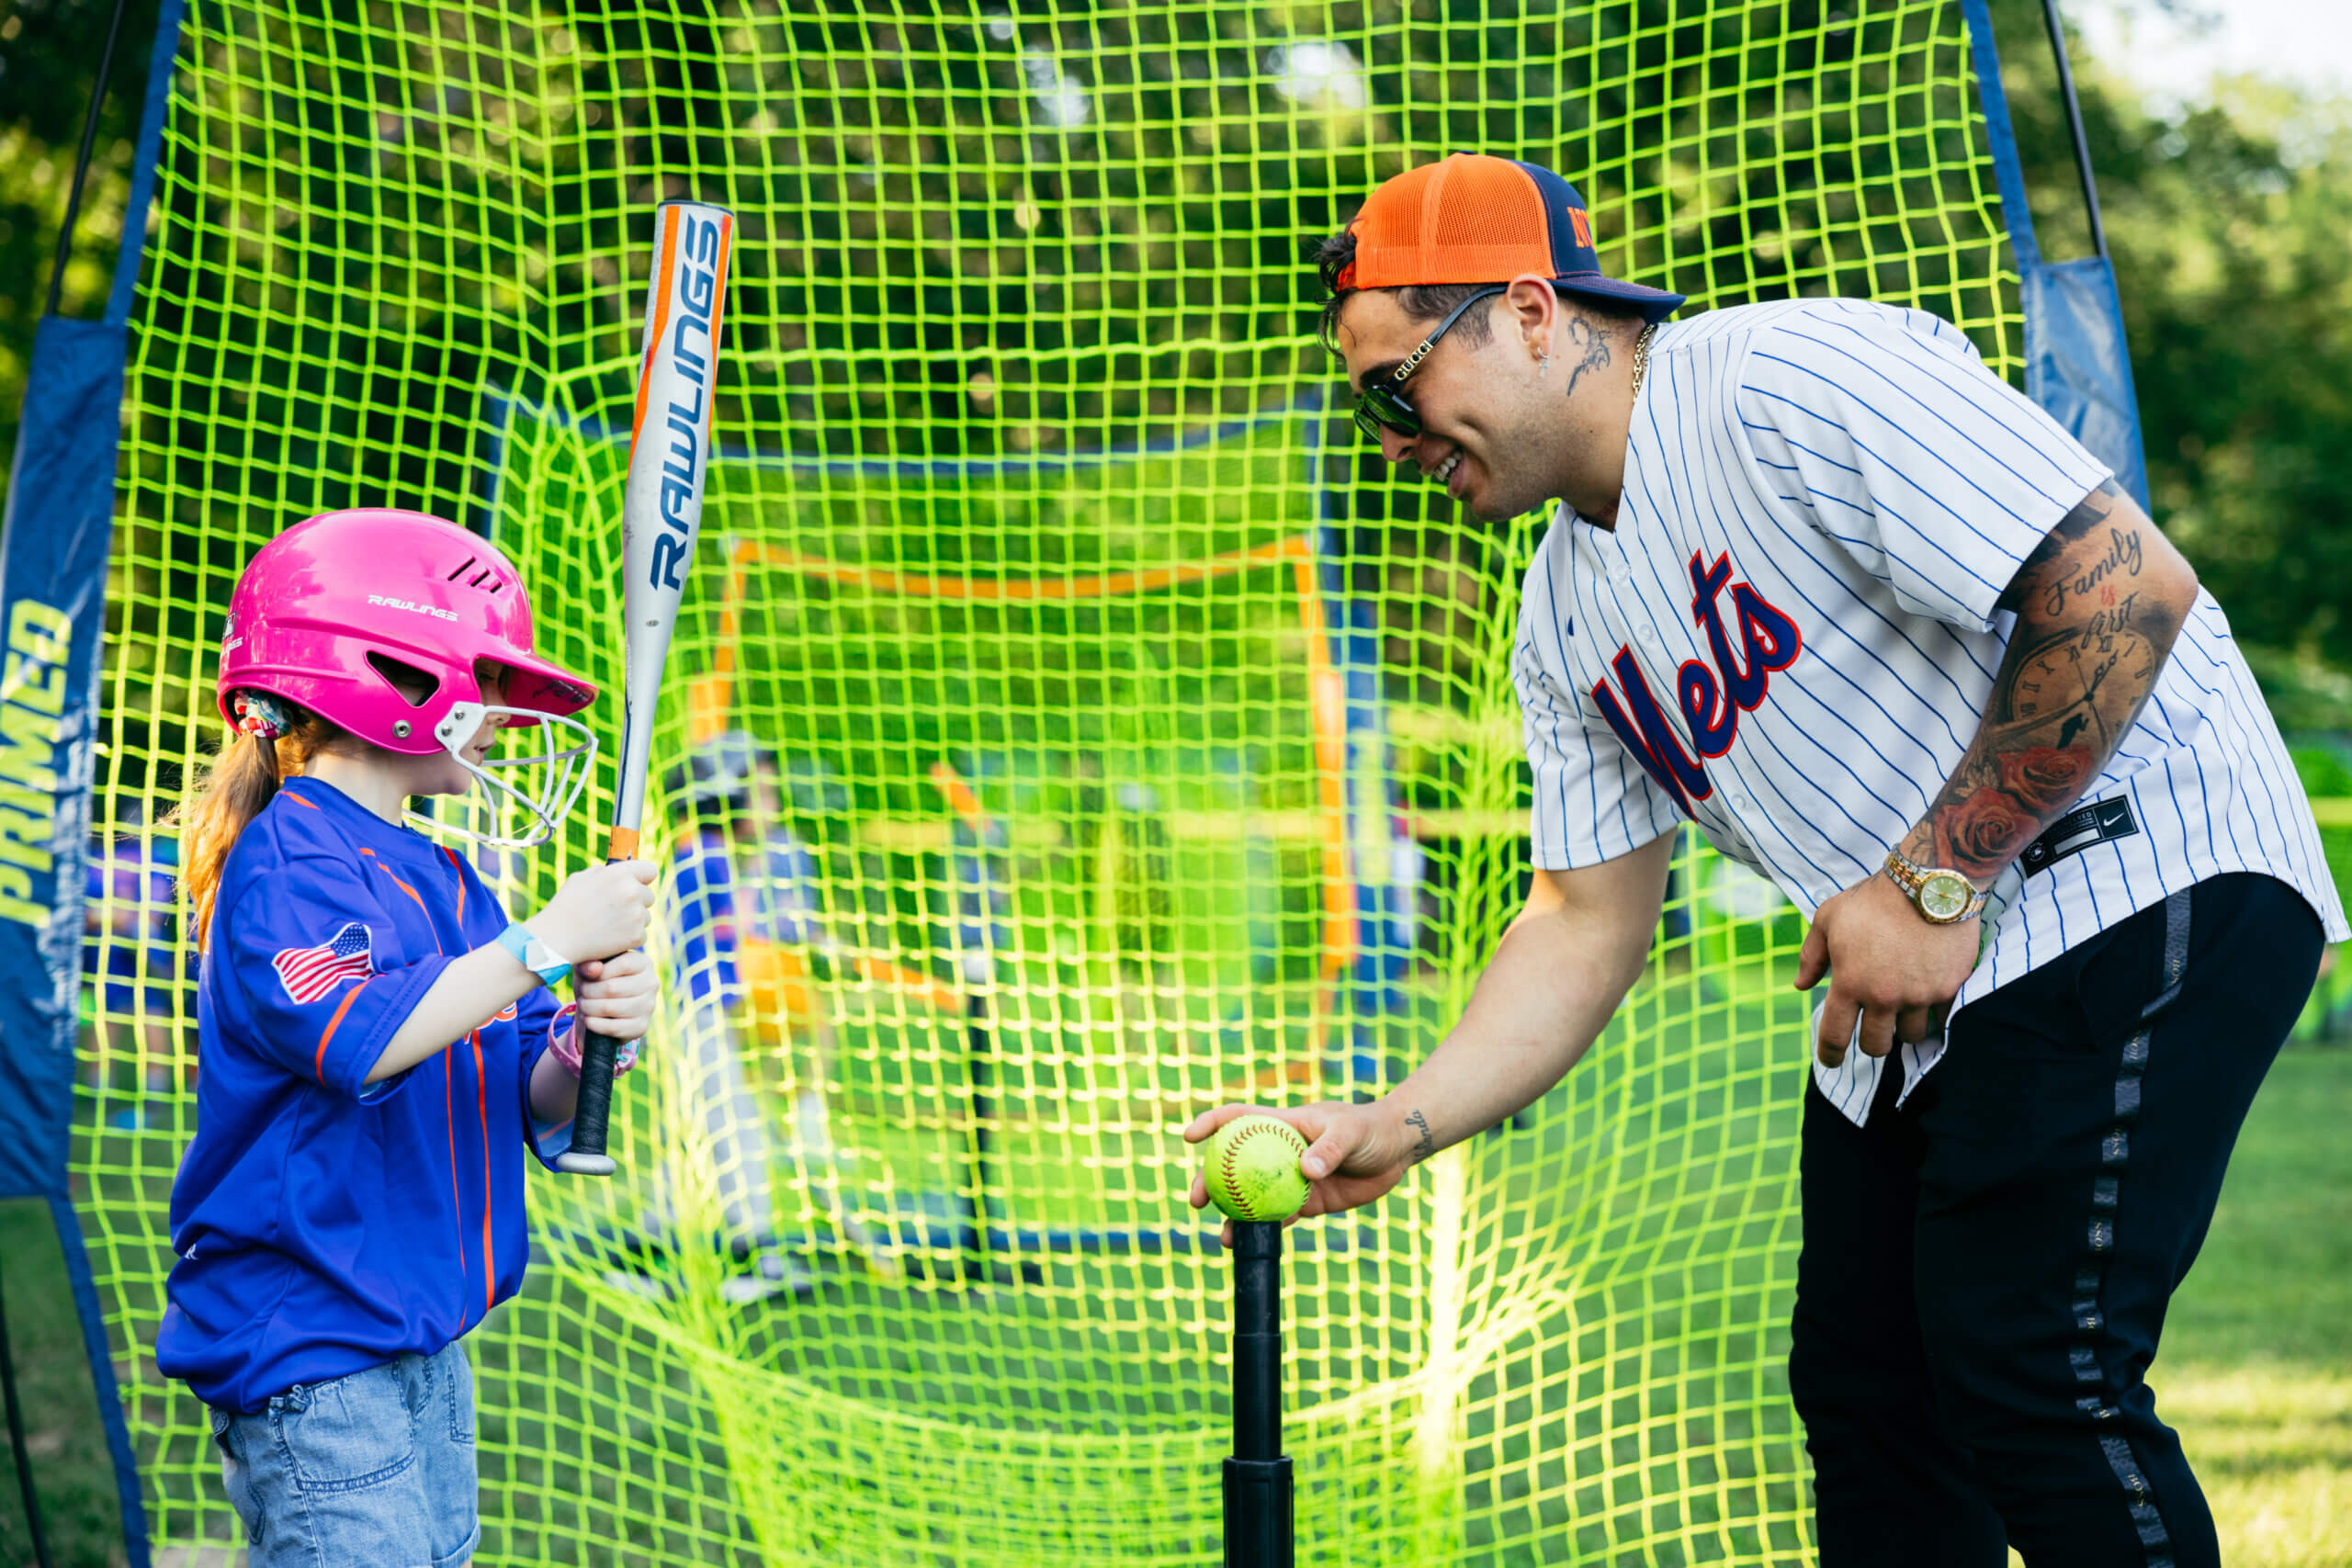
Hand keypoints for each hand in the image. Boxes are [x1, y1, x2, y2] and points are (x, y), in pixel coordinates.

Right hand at [532, 860, 655, 961]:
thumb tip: (623, 871)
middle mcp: (632, 891)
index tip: (637, 885)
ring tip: (608, 925)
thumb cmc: (566, 906)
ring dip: (633, 921)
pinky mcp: (636, 935)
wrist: (557, 938)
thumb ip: (607, 873)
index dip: (643, 879)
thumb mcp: (582, 878)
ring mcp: (636, 914)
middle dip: (636, 902)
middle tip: (614, 911)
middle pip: (649, 896)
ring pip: (645, 916)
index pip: (650, 870)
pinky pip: (641, 935)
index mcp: (619, 874)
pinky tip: (610, 938)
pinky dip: (629, 938)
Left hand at [572, 949, 655, 1041]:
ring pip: (610, 1008)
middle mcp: (652, 983)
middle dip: (589, 991)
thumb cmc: (597, 980)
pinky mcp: (641, 1027)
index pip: (623, 964)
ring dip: (588, 1007)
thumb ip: (588, 962)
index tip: (586, 977)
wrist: (602, 1008)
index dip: (599, 972)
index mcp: (644, 963)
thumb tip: (595, 968)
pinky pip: (612, 1027)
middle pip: (612, 987)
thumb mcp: (589, 967)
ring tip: (583, 1004)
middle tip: (581, 992)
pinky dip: (594, 1024)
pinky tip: (587, 1019)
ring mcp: (649, 1006)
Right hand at [1181, 1100, 1417, 1249]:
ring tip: (1224, 1237)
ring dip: (1233, 1215)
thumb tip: (1306, 1170)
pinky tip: (1251, 1246)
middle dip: (1210, 1179)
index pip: (1238, 1118)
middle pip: (1234, 1163)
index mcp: (1282, 1125)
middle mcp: (1279, 1151)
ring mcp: (1290, 1178)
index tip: (1189, 1137)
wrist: (1396, 1150)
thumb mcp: (1350, 1133)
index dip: (1211, 1124)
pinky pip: (1279, 1217)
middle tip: (1199, 1200)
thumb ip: (1329, 1149)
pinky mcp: (1306, 1201)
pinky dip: (1264, 1231)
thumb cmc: (1370, 1128)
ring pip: (1252, 1196)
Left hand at [1795, 873, 1981, 1066]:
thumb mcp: (1829, 919)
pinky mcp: (1948, 988)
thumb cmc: (1873, 899)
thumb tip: (1800, 985)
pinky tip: (1927, 998)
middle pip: (1876, 1046)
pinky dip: (1932, 1014)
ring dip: (1903, 1027)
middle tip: (1873, 1029)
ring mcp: (1918, 995)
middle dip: (1872, 1042)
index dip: (1830, 1055)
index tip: (1830, 1061)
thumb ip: (1812, 956)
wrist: (1929, 882)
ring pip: (1910, 1036)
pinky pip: (1940, 1019)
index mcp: (1849, 983)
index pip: (1835, 1036)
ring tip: (1902, 1007)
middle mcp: (1883, 996)